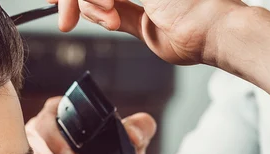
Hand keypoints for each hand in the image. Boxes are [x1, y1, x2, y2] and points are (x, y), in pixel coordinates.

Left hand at [48, 0, 245, 65]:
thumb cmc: (193, 35)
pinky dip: (91, 0)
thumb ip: (124, 16)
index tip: (54, 3)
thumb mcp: (147, 26)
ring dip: (81, 1)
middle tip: (54, 9)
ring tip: (82, 18)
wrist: (215, 32)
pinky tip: (99, 10)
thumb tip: (104, 16)